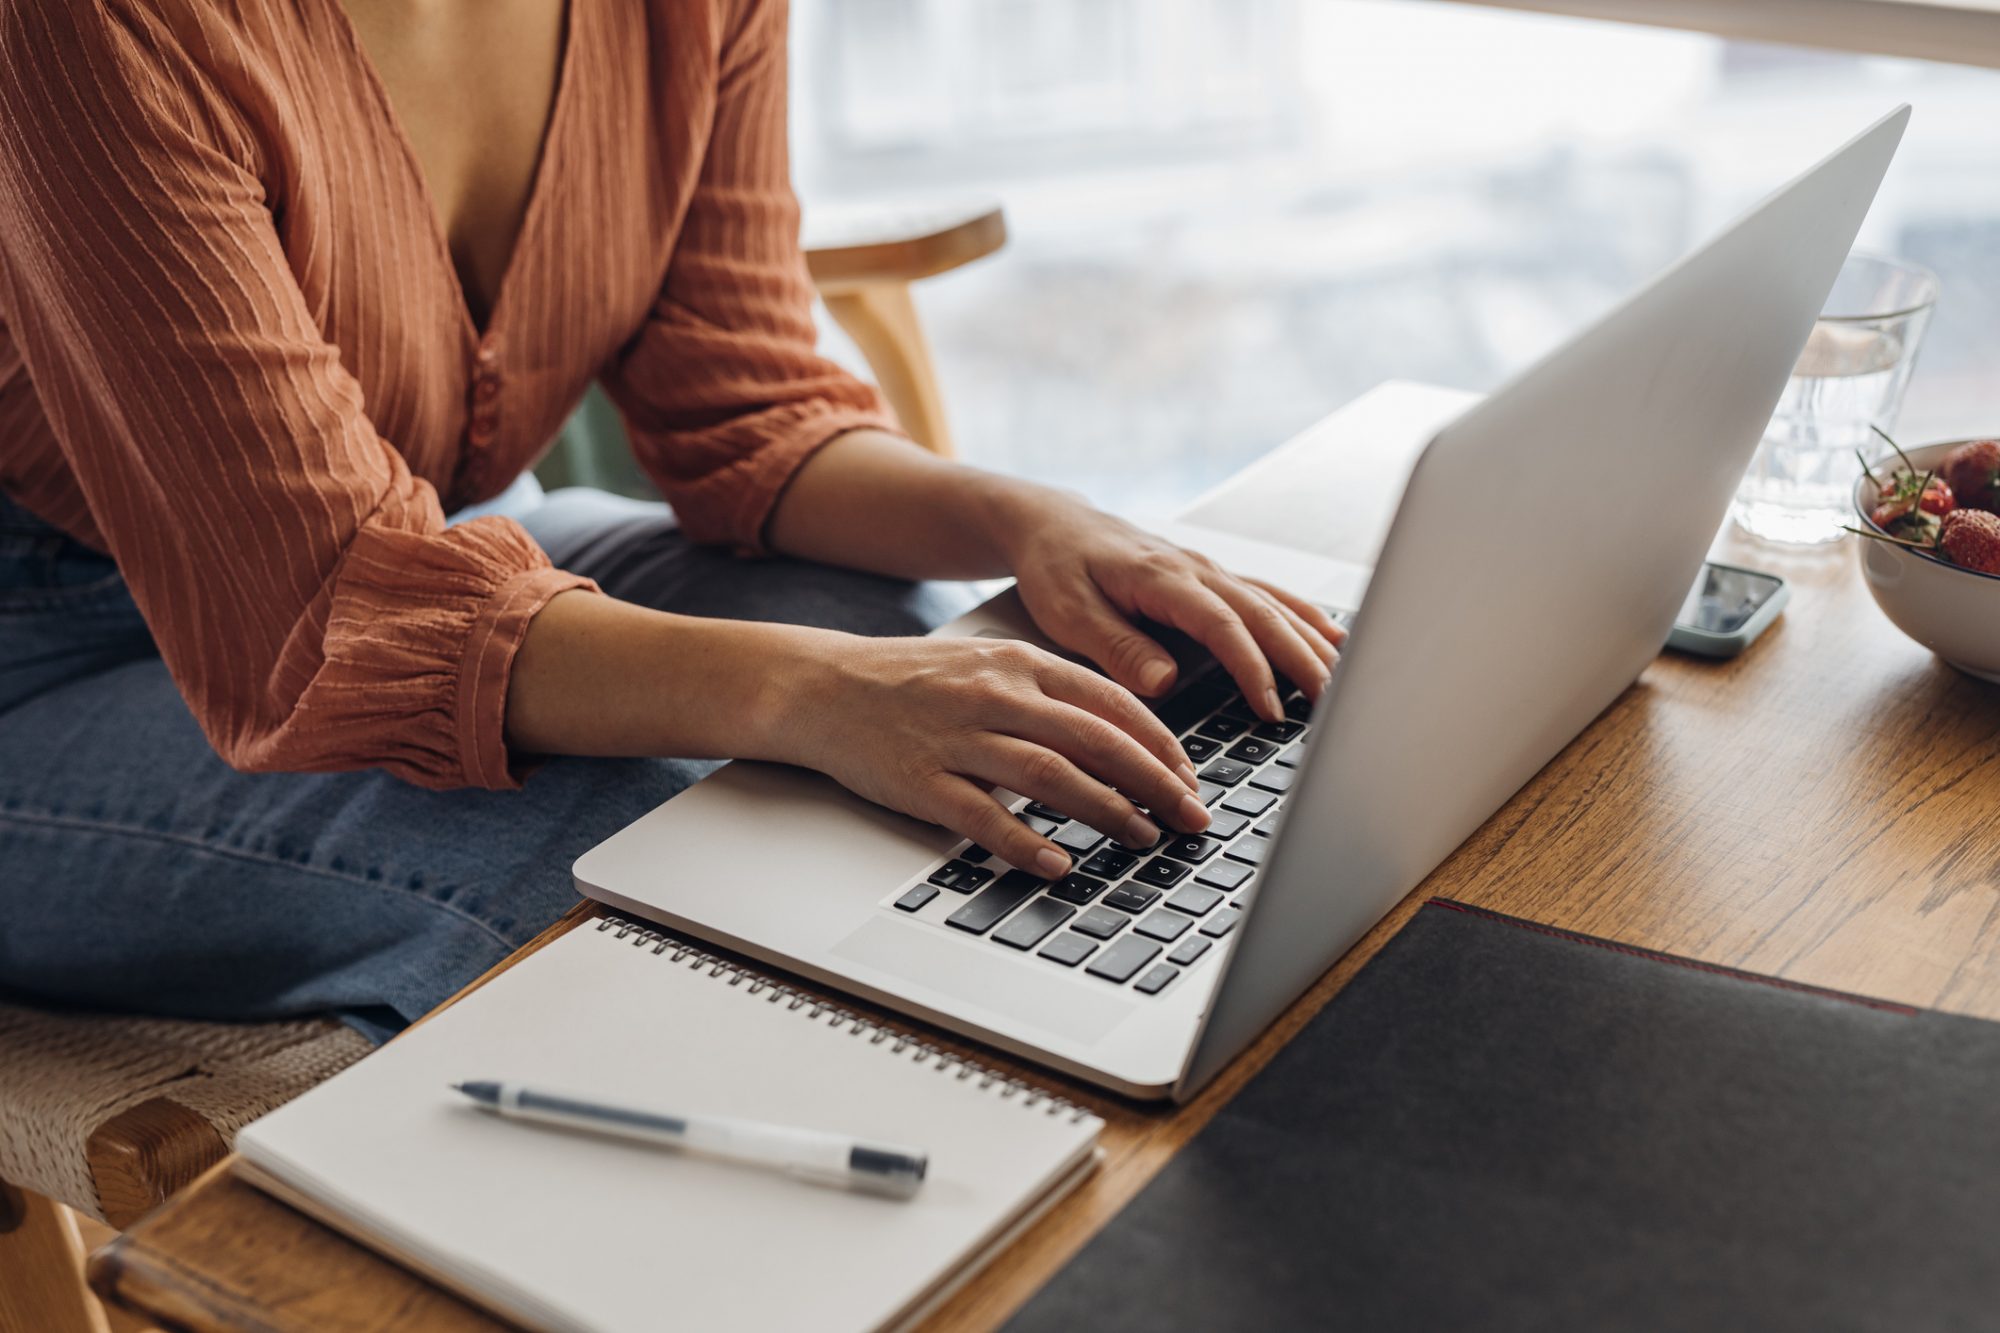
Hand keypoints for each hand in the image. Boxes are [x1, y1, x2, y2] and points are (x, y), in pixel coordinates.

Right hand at [772, 631, 1214, 876]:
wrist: (824, 686)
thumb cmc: (915, 683)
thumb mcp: (991, 665)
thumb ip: (1053, 694)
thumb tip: (1125, 737)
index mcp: (1020, 663)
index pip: (1111, 703)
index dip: (1162, 745)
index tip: (1191, 779)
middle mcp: (996, 694)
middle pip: (1095, 740)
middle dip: (1155, 783)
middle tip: (1191, 817)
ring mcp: (958, 737)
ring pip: (1051, 775)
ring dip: (1107, 810)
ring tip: (1143, 838)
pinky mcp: (922, 780)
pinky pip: (983, 816)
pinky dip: (1026, 842)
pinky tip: (1058, 863)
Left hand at [997, 494, 1345, 721]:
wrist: (1052, 524)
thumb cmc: (1055, 567)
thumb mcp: (1068, 612)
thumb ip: (1116, 646)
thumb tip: (1163, 682)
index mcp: (1163, 578)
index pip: (1223, 625)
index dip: (1252, 668)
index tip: (1270, 709)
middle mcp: (1195, 569)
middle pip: (1264, 614)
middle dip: (1302, 658)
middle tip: (1333, 703)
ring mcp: (1208, 570)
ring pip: (1274, 603)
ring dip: (1312, 639)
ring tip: (1347, 677)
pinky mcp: (1210, 576)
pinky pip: (1268, 595)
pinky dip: (1303, 616)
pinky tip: (1332, 638)